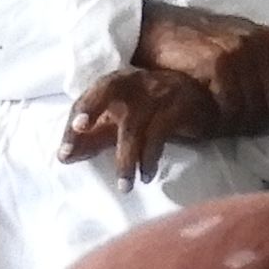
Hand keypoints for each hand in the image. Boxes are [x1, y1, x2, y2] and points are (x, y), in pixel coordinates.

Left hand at [65, 63, 241, 182]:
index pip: (88, 98)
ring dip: (126, 159)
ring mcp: (159, 92)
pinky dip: (150, 158)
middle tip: (79, 130)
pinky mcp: (179, 107)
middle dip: (91, 108)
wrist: (204, 105)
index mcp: (116, 83)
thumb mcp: (122, 123)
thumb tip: (65, 158)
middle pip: (108, 89)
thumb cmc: (154, 113)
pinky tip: (146, 175)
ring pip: (134, 124)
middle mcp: (135, 82)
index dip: (75, 122)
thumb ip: (95, 138)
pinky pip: (159, 134)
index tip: (63, 153)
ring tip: (124, 186)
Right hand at [137, 5, 268, 129]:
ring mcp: (238, 55)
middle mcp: (260, 46)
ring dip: (235, 125)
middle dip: (258, 121)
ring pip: (251, 108)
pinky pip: (227, 105)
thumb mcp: (250, 29)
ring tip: (220, 126)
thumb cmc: (205, 33)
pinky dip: (218, 119)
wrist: (158, 26)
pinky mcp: (214, 66)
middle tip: (239, 128)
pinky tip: (206, 119)